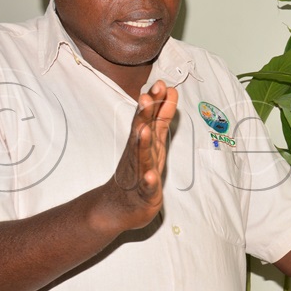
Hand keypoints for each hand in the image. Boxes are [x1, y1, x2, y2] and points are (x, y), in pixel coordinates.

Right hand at [106, 80, 177, 231]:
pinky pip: (146, 186)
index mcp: (144, 140)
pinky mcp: (144, 192)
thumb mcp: (155, 139)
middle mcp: (139, 153)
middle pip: (140, 131)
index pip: (148, 117)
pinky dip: (148, 181)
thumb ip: (162, 114)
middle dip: (144, 115)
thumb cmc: (141, 167)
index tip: (160, 84)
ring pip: (140, 156)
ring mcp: (139, 172)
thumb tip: (169, 89)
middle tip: (146, 98)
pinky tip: (151, 176)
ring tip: (144, 130)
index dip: (155, 102)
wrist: (121, 206)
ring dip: (142, 143)